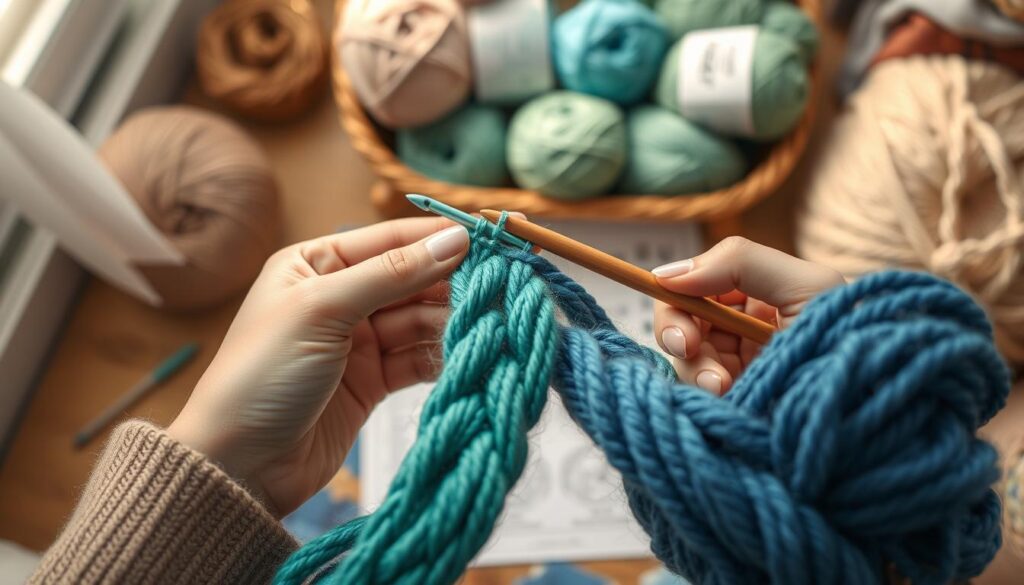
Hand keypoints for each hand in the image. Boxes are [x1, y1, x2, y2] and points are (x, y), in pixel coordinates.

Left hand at [167, 218, 468, 515]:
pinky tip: (467, 355)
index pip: (390, 240)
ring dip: (451, 322)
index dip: (439, 239)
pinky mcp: (372, 382)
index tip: (491, 240)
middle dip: (452, 283)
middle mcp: (340, 296)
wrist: (238, 466)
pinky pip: (417, 358)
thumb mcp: (323, 310)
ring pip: (420, 319)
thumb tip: (455, 239)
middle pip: (411, 279)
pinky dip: (441, 356)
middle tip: (500, 288)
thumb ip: (391, 274)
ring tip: (489, 325)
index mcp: (316, 264)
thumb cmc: (262, 375)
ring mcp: (357, 341)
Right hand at [651, 237, 844, 395]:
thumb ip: (738, 262)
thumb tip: (665, 274)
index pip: (693, 285)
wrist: (871, 405)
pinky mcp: (736, 404)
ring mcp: (737, 368)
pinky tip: (727, 399)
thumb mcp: (805, 285)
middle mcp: (741, 328)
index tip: (680, 318)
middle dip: (679, 335)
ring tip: (722, 387)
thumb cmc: (849, 337)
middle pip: (680, 322)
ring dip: (694, 371)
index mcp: (756, 293)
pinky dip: (702, 397)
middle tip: (687, 349)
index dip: (675, 298)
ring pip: (683, 361)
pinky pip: (696, 396)